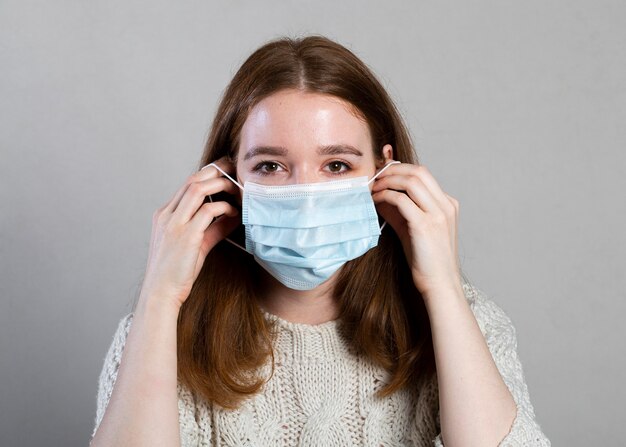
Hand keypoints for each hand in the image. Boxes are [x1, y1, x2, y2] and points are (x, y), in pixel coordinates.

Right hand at [139, 156, 240, 309]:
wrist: (161, 293)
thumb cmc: (177, 272)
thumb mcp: (196, 245)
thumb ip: (213, 229)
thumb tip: (232, 216)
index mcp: (165, 215)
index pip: (187, 184)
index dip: (208, 174)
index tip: (225, 172)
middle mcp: (167, 215)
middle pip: (192, 180)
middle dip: (216, 171)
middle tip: (234, 169)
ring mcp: (174, 224)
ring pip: (198, 189)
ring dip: (221, 185)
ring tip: (236, 189)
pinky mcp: (186, 236)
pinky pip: (208, 211)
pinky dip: (224, 208)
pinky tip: (233, 212)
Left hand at [371, 161, 461, 297]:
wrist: (439, 284)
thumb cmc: (426, 260)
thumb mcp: (412, 229)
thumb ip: (399, 211)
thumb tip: (380, 195)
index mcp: (447, 204)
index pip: (423, 174)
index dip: (400, 169)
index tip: (382, 172)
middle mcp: (446, 205)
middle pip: (418, 172)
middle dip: (393, 170)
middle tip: (375, 176)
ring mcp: (438, 214)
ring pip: (411, 181)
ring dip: (388, 181)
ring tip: (373, 187)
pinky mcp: (425, 225)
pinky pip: (402, 199)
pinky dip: (386, 196)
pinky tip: (376, 201)